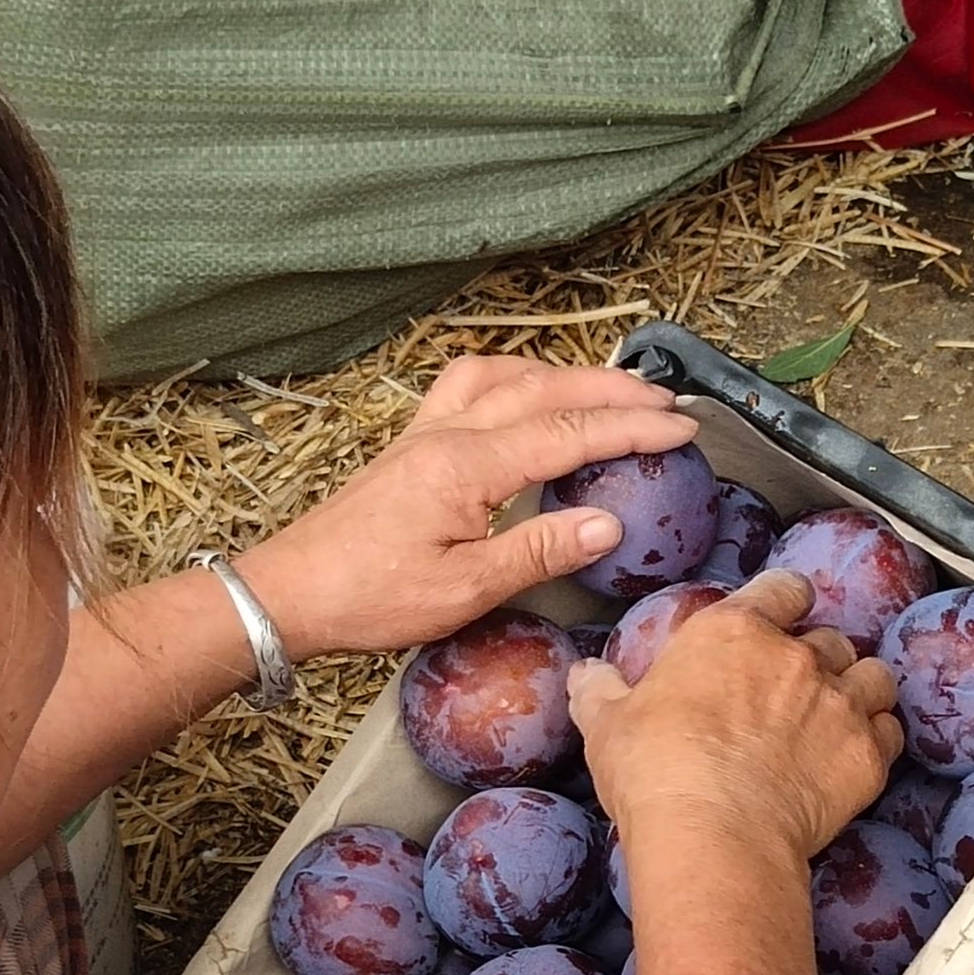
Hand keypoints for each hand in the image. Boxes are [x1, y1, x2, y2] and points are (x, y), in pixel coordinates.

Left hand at [236, 355, 698, 657]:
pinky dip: (514, 378)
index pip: (568, 434)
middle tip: (666, 400)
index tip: (681, 430)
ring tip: (612, 389)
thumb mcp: (464, 590)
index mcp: (466, 465)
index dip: (631, 429)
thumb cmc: (371, 599)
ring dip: (566, 375)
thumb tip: (608, 523)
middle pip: (544, 389)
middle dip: (612, 390)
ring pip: (507, 376)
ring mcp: (426, 432)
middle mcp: (447, 433)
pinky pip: (470, 386)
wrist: (292, 592)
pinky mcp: (411, 443)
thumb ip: (539, 551)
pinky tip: (528, 392)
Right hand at [570, 571, 902, 861]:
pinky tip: (857, 755)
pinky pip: (890, 732)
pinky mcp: (866, 756)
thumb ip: (599, 692)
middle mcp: (796, 658)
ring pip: (873, 676)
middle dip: (818, 657)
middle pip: (829, 637)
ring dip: (860, 689)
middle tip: (795, 689)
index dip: (784, 600)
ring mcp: (839, 704)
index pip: (781, 589)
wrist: (712, 834)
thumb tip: (583, 675)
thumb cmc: (655, 772)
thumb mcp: (607, 725)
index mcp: (734, 633)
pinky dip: (878, 739)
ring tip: (839, 714)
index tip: (779, 615)